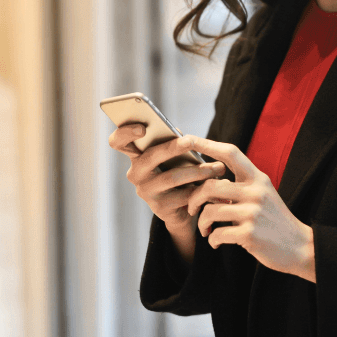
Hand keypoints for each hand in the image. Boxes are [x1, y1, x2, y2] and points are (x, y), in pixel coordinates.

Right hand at [108, 123, 225, 262]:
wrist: (180, 209)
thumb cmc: (175, 173)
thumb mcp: (172, 156)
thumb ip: (170, 142)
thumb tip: (176, 131)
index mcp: (135, 155)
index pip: (118, 142)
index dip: (125, 133)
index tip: (142, 127)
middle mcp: (135, 173)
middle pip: (150, 157)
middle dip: (172, 147)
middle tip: (191, 141)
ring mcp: (146, 191)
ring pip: (171, 177)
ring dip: (198, 171)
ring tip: (218, 167)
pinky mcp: (160, 207)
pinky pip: (184, 196)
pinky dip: (202, 189)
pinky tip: (215, 184)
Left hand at [182, 135, 316, 282]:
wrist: (300, 247)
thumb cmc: (274, 221)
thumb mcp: (262, 196)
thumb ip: (239, 187)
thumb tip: (207, 182)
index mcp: (258, 179)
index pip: (230, 153)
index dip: (207, 144)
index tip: (187, 138)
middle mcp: (256, 192)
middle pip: (210, 186)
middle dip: (194, 198)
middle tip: (192, 209)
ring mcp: (253, 213)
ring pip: (210, 211)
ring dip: (201, 222)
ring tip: (205, 230)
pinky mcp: (250, 234)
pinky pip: (217, 233)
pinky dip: (212, 239)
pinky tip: (216, 242)